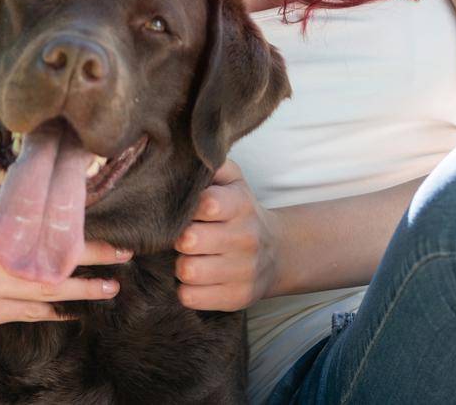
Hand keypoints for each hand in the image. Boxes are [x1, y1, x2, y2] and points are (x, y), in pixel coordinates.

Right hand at [0, 171, 133, 336]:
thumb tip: (6, 164)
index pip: (39, 220)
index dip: (73, 221)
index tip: (105, 217)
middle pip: (53, 258)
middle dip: (94, 257)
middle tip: (125, 253)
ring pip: (47, 290)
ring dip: (83, 290)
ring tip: (112, 287)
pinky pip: (27, 312)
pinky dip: (52, 311)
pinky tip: (72, 310)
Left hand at [174, 158, 281, 311]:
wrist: (277, 253)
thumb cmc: (240, 212)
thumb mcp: (233, 181)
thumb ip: (211, 164)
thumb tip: (182, 156)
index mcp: (241, 205)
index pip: (206, 204)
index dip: (186, 207)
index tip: (186, 210)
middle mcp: (246, 238)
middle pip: (189, 240)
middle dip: (178, 238)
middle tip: (182, 236)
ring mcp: (243, 271)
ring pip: (187, 270)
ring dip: (181, 264)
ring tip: (191, 257)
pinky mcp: (237, 298)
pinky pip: (190, 297)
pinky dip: (187, 288)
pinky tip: (197, 277)